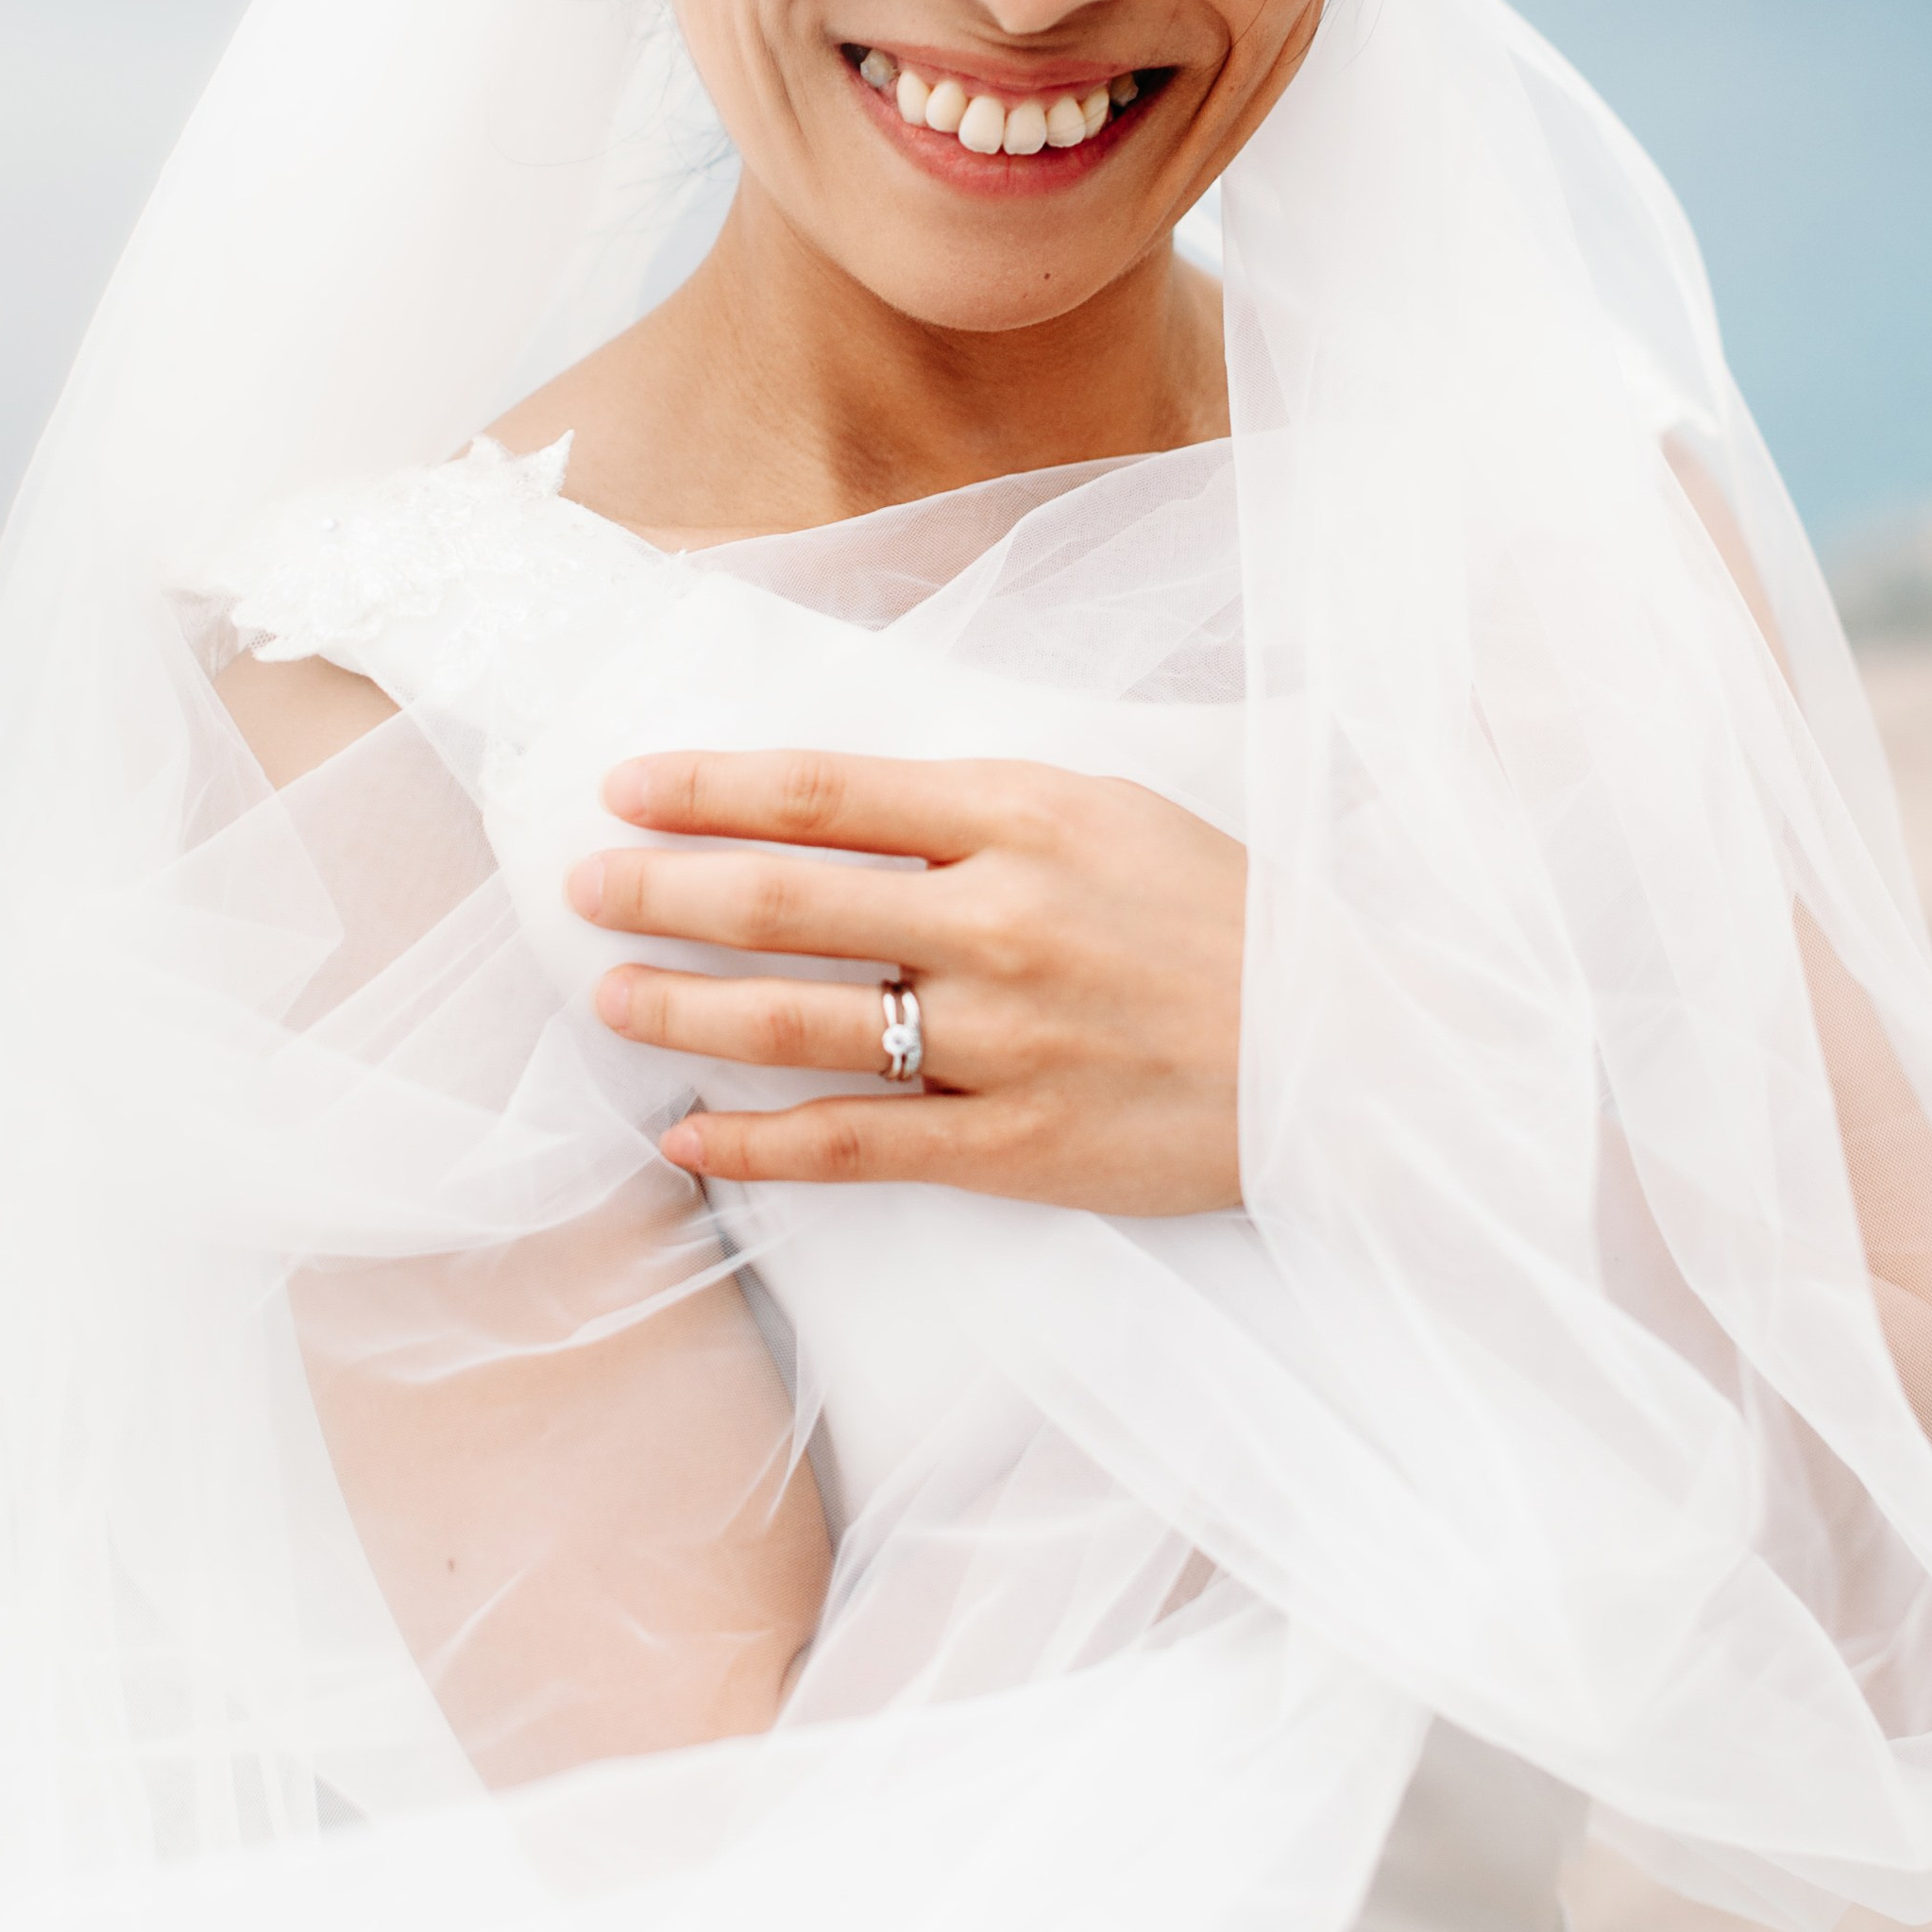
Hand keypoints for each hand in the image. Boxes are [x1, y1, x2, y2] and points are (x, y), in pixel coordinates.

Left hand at [568, 753, 1245, 1214]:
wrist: (1350, 1051)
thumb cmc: (1226, 918)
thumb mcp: (1110, 812)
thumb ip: (979, 809)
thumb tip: (833, 806)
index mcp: (1025, 815)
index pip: (824, 791)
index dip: (707, 787)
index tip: (626, 786)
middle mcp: (1001, 919)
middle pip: (784, 899)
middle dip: (662, 890)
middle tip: (581, 887)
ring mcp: (1003, 1039)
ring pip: (800, 1021)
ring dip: (684, 1008)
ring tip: (608, 996)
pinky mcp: (1014, 1145)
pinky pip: (855, 1144)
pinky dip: (758, 1142)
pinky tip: (688, 1134)